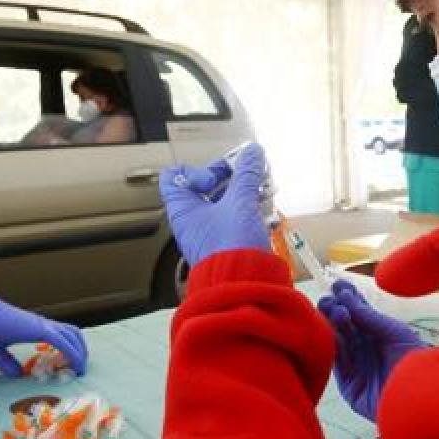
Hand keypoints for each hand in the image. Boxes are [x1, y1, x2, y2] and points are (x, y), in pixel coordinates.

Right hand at [0, 290, 87, 376]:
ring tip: (80, 368)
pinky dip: (73, 353)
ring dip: (80, 352)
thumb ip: (6, 363)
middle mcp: (42, 324)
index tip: (71, 363)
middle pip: (72, 332)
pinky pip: (64, 342)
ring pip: (72, 336)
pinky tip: (75, 365)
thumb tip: (17, 374)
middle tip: (80, 367)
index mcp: (34, 328)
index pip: (61, 333)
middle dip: (80, 349)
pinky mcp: (40, 329)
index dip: (69, 346)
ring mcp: (42, 325)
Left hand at [159, 143, 270, 266]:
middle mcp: (192, 222)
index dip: (196, 171)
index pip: (173, 177)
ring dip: (242, 193)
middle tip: (248, 173)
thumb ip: (246, 174)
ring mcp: (209, 234)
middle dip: (229, 178)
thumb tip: (252, 153)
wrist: (244, 285)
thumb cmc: (230, 249)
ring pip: (222, 204)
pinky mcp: (227, 243)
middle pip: (205, 188)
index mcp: (183, 210)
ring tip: (261, 189)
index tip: (217, 176)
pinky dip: (247, 211)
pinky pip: (234, 220)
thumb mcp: (240, 202)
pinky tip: (266, 210)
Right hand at [318, 278, 424, 421]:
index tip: (338, 284)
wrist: (418, 396)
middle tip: (329, 299)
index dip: (348, 298)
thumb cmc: (413, 361)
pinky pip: (336, 363)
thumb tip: (345, 297)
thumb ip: (368, 317)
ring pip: (337, 341)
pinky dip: (331, 345)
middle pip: (344, 326)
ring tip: (332, 309)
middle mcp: (365, 349)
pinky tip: (329, 329)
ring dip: (332, 324)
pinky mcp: (348, 385)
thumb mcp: (394, 332)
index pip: (359, 313)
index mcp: (379, 335)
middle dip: (335, 309)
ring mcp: (356, 366)